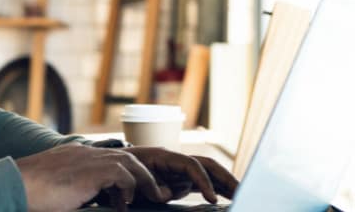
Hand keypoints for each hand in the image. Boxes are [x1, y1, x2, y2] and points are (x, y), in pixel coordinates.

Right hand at [15, 143, 171, 211]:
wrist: (13, 184)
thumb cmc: (29, 193)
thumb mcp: (56, 190)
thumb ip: (73, 193)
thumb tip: (79, 202)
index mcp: (75, 157)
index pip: (108, 158)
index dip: (125, 173)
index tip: (131, 192)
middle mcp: (84, 153)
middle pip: (126, 155)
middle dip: (143, 173)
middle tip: (153, 191)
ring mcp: (87, 159)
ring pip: (129, 162)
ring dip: (143, 180)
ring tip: (151, 197)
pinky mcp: (89, 170)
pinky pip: (122, 174)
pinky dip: (129, 187)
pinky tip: (124, 203)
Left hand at [121, 147, 238, 204]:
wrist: (113, 166)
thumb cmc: (121, 171)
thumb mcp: (132, 178)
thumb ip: (150, 186)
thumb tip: (165, 194)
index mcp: (165, 156)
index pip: (192, 165)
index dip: (203, 181)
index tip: (211, 198)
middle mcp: (177, 160)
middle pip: (208, 165)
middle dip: (225, 178)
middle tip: (241, 192)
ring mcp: (180, 170)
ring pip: (209, 174)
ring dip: (226, 183)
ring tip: (242, 195)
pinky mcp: (180, 180)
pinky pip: (202, 183)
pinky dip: (216, 189)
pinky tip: (228, 197)